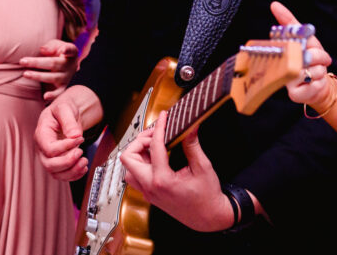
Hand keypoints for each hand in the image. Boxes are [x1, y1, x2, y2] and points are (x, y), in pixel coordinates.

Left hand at [21, 38, 78, 101]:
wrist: (65, 66)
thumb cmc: (57, 52)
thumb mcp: (56, 45)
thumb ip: (50, 46)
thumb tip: (43, 50)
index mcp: (71, 53)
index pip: (70, 50)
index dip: (67, 50)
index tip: (63, 50)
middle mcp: (70, 66)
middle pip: (54, 64)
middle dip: (37, 63)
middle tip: (22, 61)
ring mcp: (67, 77)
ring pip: (53, 77)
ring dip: (38, 76)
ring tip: (25, 74)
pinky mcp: (63, 87)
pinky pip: (58, 92)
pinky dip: (53, 95)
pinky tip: (45, 97)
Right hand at [34, 93, 88, 180]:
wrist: (66, 113)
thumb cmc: (63, 109)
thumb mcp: (65, 108)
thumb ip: (68, 121)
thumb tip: (74, 135)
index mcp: (41, 134)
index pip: (49, 149)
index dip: (64, 147)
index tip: (79, 139)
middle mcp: (43, 148)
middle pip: (49, 165)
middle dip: (67, 162)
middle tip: (81, 151)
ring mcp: (49, 156)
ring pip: (56, 173)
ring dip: (72, 171)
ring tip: (84, 161)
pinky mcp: (58, 162)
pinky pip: (63, 175)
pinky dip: (74, 174)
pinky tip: (83, 167)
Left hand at [120, 111, 234, 231]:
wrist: (208, 218)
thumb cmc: (207, 197)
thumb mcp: (202, 167)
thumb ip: (192, 144)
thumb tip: (190, 127)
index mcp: (162, 180)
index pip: (154, 146)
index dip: (159, 127)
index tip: (163, 117)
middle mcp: (150, 188)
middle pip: (128, 158)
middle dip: (139, 141)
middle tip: (155, 134)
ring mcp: (148, 193)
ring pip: (129, 169)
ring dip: (138, 154)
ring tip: (154, 146)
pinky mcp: (150, 195)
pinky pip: (136, 177)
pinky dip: (141, 164)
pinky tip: (156, 158)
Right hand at [270, 2, 333, 108]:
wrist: (319, 84)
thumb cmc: (311, 59)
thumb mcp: (304, 37)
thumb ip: (289, 22)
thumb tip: (274, 5)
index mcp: (283, 51)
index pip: (291, 41)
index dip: (306, 43)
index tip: (310, 46)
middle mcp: (281, 66)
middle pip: (305, 56)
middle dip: (318, 56)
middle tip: (319, 59)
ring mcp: (286, 81)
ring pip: (311, 71)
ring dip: (320, 71)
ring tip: (316, 71)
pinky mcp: (294, 94)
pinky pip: (313, 84)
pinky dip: (320, 82)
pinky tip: (315, 82)